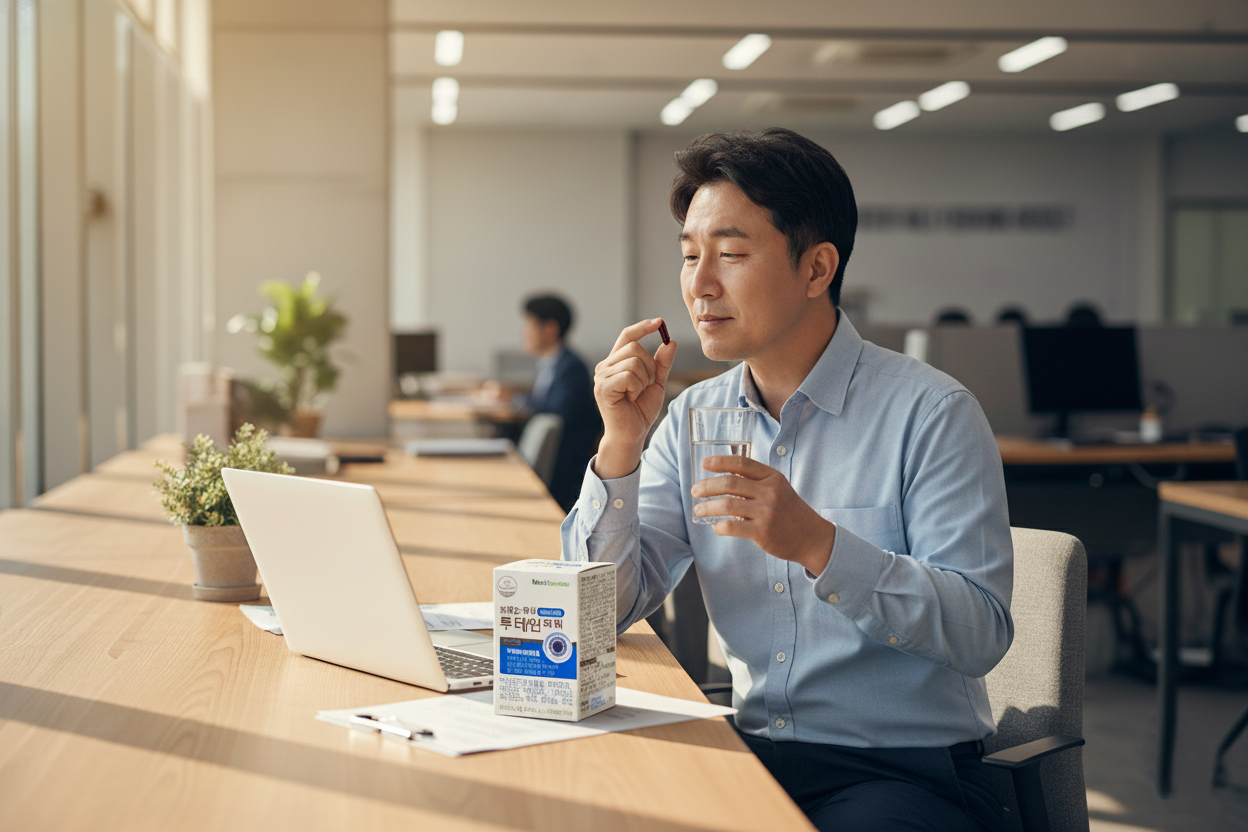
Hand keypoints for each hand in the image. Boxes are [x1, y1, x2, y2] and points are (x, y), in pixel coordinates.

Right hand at [593, 319, 676, 478]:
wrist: (632, 434)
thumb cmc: (640, 410)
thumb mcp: (656, 383)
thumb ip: (662, 363)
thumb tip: (670, 342)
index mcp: (616, 362)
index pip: (627, 335)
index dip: (643, 327)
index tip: (660, 322)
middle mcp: (605, 366)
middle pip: (634, 347)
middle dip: (649, 366)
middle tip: (647, 385)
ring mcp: (601, 377)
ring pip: (633, 361)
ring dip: (644, 379)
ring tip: (637, 393)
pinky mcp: (603, 388)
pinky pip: (628, 375)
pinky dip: (637, 387)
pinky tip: (631, 398)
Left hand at [691, 455, 835, 574]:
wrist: (811, 537)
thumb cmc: (790, 512)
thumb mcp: (778, 489)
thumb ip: (756, 482)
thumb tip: (724, 478)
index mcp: (772, 477)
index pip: (742, 463)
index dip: (720, 461)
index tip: (704, 464)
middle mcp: (769, 492)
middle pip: (730, 483)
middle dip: (707, 486)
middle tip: (695, 491)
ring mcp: (766, 512)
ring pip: (727, 504)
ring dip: (708, 507)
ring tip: (698, 510)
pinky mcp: (762, 532)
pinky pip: (732, 527)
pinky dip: (720, 526)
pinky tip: (717, 527)